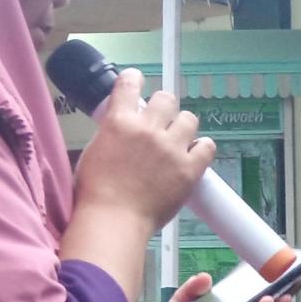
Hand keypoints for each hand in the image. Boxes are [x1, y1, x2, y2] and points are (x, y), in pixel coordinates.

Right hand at [74, 70, 216, 231]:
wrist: (113, 221)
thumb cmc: (95, 193)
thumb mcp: (93, 152)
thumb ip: (112, 133)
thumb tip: (121, 127)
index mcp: (119, 121)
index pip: (130, 83)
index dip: (135, 80)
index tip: (138, 82)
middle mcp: (147, 128)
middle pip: (167, 98)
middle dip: (164, 108)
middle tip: (161, 123)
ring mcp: (171, 148)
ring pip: (189, 119)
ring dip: (184, 127)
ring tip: (178, 142)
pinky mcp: (189, 169)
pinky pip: (207, 147)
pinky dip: (202, 149)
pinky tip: (195, 156)